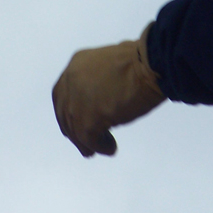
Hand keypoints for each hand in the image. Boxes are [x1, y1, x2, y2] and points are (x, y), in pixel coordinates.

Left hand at [52, 28, 163, 156]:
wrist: (150, 64)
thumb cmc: (141, 62)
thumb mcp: (109, 64)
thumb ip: (98, 80)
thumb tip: (101, 98)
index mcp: (77, 65)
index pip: (62, 93)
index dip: (67, 111)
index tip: (74, 124)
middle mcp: (71, 81)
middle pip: (65, 113)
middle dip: (73, 131)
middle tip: (85, 144)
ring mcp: (77, 101)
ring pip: (75, 130)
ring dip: (86, 143)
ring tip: (96, 150)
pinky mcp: (88, 118)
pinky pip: (90, 139)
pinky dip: (100, 146)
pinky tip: (111, 148)